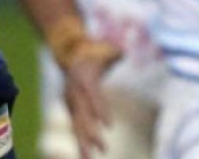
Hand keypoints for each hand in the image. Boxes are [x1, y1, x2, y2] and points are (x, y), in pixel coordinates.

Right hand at [63, 41, 121, 158]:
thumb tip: (128, 52)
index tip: (109, 125)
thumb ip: (117, 53)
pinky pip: (75, 126)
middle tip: (104, 148)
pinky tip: (85, 156)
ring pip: (76, 124)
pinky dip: (79, 141)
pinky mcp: (70, 108)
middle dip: (92, 132)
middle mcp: (75, 90)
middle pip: (83, 114)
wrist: (71, 52)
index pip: (93, 95)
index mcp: (84, 76)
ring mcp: (70, 100)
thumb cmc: (96, 51)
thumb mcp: (106, 49)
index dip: (100, 109)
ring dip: (82, 143)